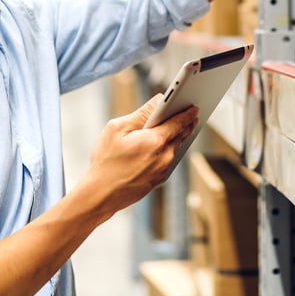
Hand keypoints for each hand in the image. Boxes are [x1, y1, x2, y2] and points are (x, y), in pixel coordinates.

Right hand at [83, 93, 198, 215]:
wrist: (101, 194)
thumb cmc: (106, 160)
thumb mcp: (117, 129)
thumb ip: (141, 113)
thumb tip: (158, 101)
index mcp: (155, 141)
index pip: (178, 122)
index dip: (187, 113)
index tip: (194, 107)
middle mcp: (164, 157)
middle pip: (180, 136)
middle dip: (186, 124)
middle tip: (192, 114)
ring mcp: (162, 170)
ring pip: (174, 149)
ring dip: (177, 137)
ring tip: (178, 127)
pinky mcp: (158, 180)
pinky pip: (168, 161)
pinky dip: (168, 150)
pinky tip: (162, 146)